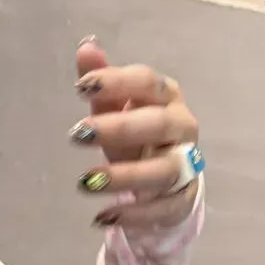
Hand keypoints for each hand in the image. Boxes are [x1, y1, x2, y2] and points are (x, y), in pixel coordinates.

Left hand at [71, 39, 199, 230]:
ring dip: (124, 176)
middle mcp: (182, 128)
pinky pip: (163, 209)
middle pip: (159, 124)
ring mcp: (186, 166)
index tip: (81, 86)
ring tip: (85, 182)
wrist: (167, 183)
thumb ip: (102, 86)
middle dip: (119, 128)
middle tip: (78, 134)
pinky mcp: (182, 200)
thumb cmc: (138, 137)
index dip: (117, 81)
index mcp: (167, 97)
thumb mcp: (116, 111)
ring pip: (162, 170)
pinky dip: (135, 214)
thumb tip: (85, 47)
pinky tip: (101, 217)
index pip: (147, 82)